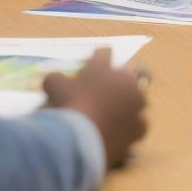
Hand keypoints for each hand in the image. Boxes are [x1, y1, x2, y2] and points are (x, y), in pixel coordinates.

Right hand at [43, 48, 148, 167]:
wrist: (82, 138)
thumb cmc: (70, 105)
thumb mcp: (54, 86)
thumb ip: (55, 78)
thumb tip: (51, 78)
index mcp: (105, 68)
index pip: (104, 52)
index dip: (99, 57)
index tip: (95, 62)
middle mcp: (125, 82)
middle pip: (130, 73)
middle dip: (120, 81)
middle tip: (107, 92)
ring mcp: (135, 104)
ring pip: (139, 99)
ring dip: (129, 104)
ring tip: (118, 114)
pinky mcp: (139, 127)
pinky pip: (140, 124)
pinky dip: (132, 127)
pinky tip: (123, 133)